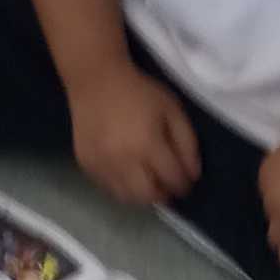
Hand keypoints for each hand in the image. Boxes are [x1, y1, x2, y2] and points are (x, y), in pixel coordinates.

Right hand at [68, 64, 197, 205]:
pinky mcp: (87, 165)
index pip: (173, 179)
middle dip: (163, 194)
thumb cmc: (139, 92)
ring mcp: (103, 165)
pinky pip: (108, 189)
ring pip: (128, 199)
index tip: (186, 181)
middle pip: (149, 197)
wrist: (95, 80)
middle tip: (167, 185)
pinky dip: (123, 187)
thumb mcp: (172, 110)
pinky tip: (128, 174)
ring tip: (148, 182)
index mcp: (148, 144)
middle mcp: (124, 160)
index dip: (184, 184)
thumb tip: (192, 175)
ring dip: (143, 195)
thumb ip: (188, 143)